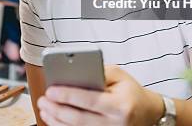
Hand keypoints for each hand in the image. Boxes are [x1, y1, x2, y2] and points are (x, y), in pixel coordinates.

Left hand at [37, 65, 163, 125]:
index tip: (50, 90)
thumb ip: (97, 72)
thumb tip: (72, 73)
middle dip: (56, 109)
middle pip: (79, 119)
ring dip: (56, 120)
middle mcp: (115, 123)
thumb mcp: (119, 75)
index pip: (90, 100)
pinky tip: (54, 119)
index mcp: (120, 104)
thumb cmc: (130, 91)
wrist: (148, 113)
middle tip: (42, 99)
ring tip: (44, 108)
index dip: (68, 96)